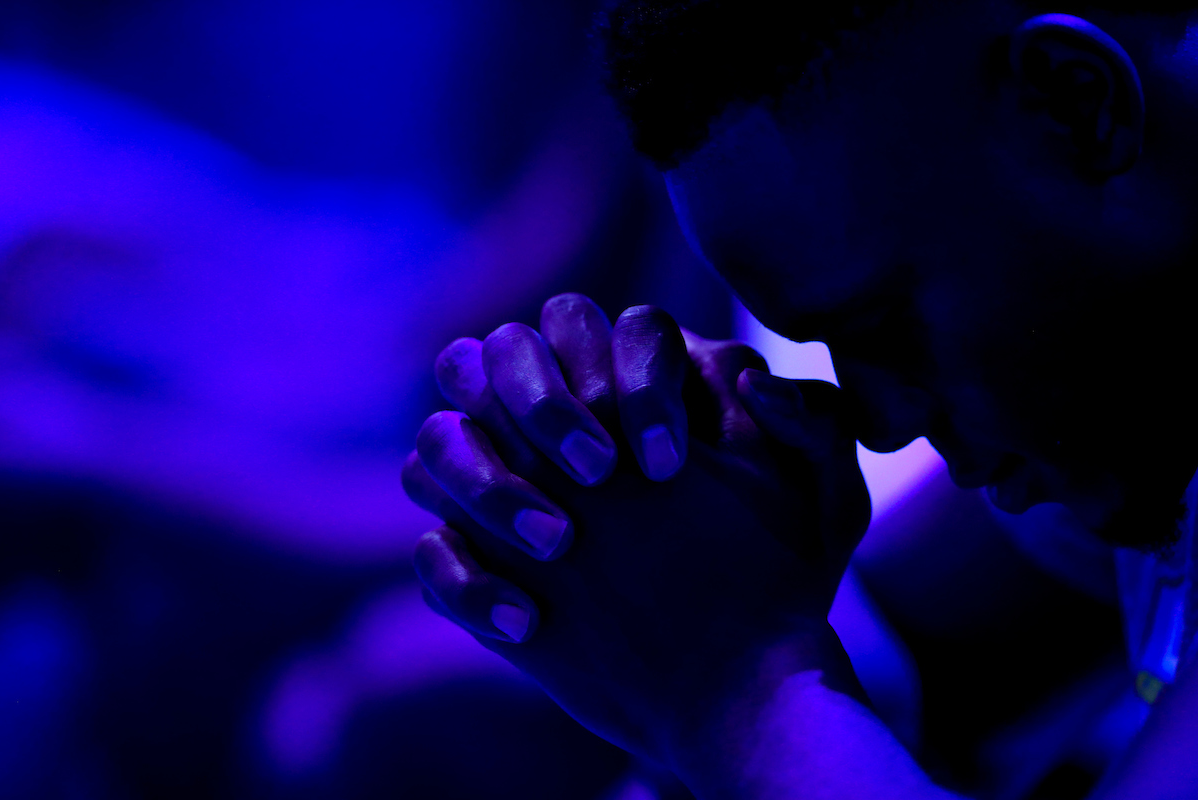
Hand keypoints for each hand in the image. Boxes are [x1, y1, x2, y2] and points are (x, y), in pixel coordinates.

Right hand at [402, 296, 871, 771]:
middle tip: (598, 474)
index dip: (628, 380)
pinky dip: (466, 583)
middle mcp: (556, 424)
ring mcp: (506, 491)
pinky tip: (530, 626)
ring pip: (437, 439)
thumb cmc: (781, 575)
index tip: (667, 464)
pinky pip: (431, 550)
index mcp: (630, 387)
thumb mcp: (826, 505)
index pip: (595, 328)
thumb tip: (753, 385)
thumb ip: (812, 428)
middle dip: (540, 402)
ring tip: (557, 545)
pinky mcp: (480, 566)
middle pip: (496, 353)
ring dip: (483, 483)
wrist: (740, 677)